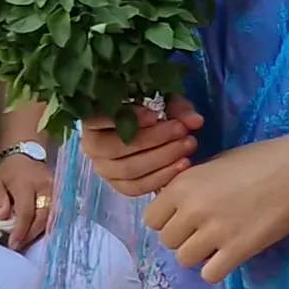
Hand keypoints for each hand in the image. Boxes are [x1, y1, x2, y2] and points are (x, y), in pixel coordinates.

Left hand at [0, 148, 56, 248]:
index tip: (13, 243)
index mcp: (26, 185)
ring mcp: (54, 191)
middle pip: (42, 217)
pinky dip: (46, 224)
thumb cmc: (10, 171)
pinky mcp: (59, 193)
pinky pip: (55, 212)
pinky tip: (37, 231)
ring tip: (26, 240)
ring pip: (51, 216)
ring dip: (38, 231)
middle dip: (30, 234)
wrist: (27, 153)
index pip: (26, 213)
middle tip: (19, 245)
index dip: (20, 230)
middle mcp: (44, 188)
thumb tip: (4, 217)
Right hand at [79, 98, 203, 197]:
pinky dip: (161, 177)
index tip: (154, 116)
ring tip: (187, 145)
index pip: (99, 119)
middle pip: (116, 148)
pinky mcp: (119, 185)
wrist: (154, 135)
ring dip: (161, 158)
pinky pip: (137, 187)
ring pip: (128, 170)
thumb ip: (178, 109)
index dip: (126, 119)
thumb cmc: (153, 111)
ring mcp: (104, 169)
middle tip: (181, 131)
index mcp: (93, 119)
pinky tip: (182, 165)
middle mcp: (92, 147)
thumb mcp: (165, 102)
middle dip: (152, 139)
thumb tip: (195, 122)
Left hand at [142, 143, 288, 282]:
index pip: (152, 219)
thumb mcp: (214, 164)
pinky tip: (229, 256)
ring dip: (199, 254)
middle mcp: (192, 210)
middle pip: (167, 241)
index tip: (184, 218)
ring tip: (217, 244)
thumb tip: (177, 206)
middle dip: (184, 237)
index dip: (167, 219)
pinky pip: (210, 274)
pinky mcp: (238, 250)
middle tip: (204, 230)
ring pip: (185, 260)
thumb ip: (191, 186)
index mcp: (183, 185)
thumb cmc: (259, 159)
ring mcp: (215, 232)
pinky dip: (216, 269)